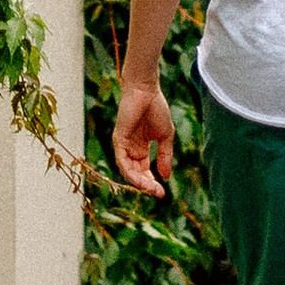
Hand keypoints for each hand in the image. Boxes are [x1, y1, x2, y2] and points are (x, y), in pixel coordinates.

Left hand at [113, 78, 175, 194]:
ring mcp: (124, 145)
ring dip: (139, 182)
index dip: (153, 182)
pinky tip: (140, 178)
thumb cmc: (156, 109)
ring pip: (128, 170)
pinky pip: (122, 160)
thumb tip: (166, 177)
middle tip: (158, 193)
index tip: (162, 192)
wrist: (146, 91)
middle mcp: (131, 149)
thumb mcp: (165, 136)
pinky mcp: (119, 140)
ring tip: (151, 189)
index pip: (144, 171)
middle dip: (147, 185)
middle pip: (136, 174)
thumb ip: (165, 156)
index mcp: (141, 148)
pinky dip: (130, 171)